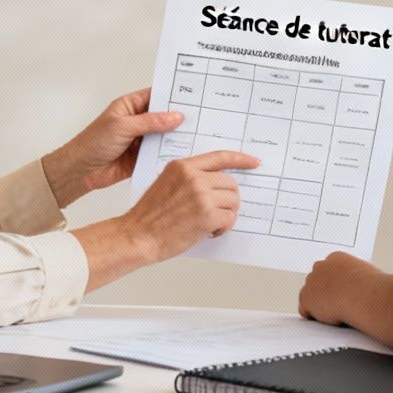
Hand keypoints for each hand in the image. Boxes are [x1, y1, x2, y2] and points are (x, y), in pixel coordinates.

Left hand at [43, 88, 184, 206]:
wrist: (81, 170)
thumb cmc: (93, 142)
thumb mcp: (123, 126)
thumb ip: (151, 121)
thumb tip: (175, 116)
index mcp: (130, 106)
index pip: (155, 96)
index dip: (172, 95)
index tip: (192, 95)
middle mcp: (137, 121)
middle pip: (163, 116)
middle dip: (178, 117)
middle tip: (200, 117)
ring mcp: (140, 139)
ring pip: (164, 136)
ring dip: (176, 136)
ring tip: (198, 134)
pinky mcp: (142, 157)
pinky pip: (160, 152)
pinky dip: (170, 153)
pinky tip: (184, 152)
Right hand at [120, 150, 259, 264]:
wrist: (138, 236)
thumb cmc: (150, 216)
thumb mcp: (166, 183)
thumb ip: (190, 178)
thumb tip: (216, 184)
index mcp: (183, 166)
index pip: (219, 157)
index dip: (241, 159)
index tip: (254, 162)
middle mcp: (193, 177)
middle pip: (230, 183)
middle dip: (228, 199)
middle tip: (217, 212)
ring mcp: (201, 195)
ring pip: (233, 201)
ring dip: (226, 214)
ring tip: (211, 224)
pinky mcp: (207, 215)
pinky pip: (230, 218)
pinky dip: (224, 227)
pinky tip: (210, 232)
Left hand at [298, 252, 377, 326]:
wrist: (364, 295)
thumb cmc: (371, 287)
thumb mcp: (368, 274)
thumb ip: (357, 277)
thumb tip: (362, 285)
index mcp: (336, 258)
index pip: (329, 272)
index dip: (335, 286)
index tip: (342, 295)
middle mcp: (321, 266)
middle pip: (316, 282)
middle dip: (324, 293)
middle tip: (339, 305)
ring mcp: (311, 281)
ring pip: (310, 297)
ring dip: (320, 305)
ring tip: (338, 311)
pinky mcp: (306, 297)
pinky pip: (306, 311)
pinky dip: (315, 317)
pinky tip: (330, 316)